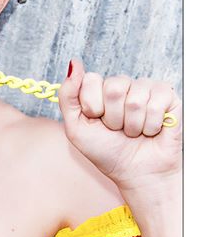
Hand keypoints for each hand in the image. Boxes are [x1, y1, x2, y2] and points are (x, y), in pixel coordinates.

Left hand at [58, 59, 181, 190]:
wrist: (136, 174)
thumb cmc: (106, 152)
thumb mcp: (76, 128)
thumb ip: (68, 95)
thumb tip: (74, 62)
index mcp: (100, 89)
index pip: (90, 80)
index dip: (92, 106)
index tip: (96, 121)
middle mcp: (123, 85)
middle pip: (114, 87)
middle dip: (112, 117)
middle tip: (117, 129)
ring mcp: (146, 89)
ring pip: (135, 99)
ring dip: (132, 125)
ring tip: (134, 132)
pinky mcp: (168, 97)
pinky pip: (156, 104)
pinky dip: (150, 126)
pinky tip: (151, 131)